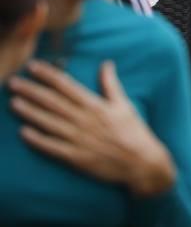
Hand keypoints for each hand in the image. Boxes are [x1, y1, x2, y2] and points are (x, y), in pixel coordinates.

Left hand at [9, 59, 176, 196]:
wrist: (141, 162)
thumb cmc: (134, 132)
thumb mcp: (124, 105)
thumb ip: (111, 84)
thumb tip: (106, 64)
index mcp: (95, 105)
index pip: (67, 85)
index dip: (48, 75)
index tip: (32, 66)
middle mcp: (84, 120)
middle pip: (53, 102)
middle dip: (32, 91)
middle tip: (13, 82)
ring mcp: (79, 139)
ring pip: (49, 122)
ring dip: (30, 112)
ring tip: (13, 102)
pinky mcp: (75, 157)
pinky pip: (52, 147)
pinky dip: (38, 140)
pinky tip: (24, 132)